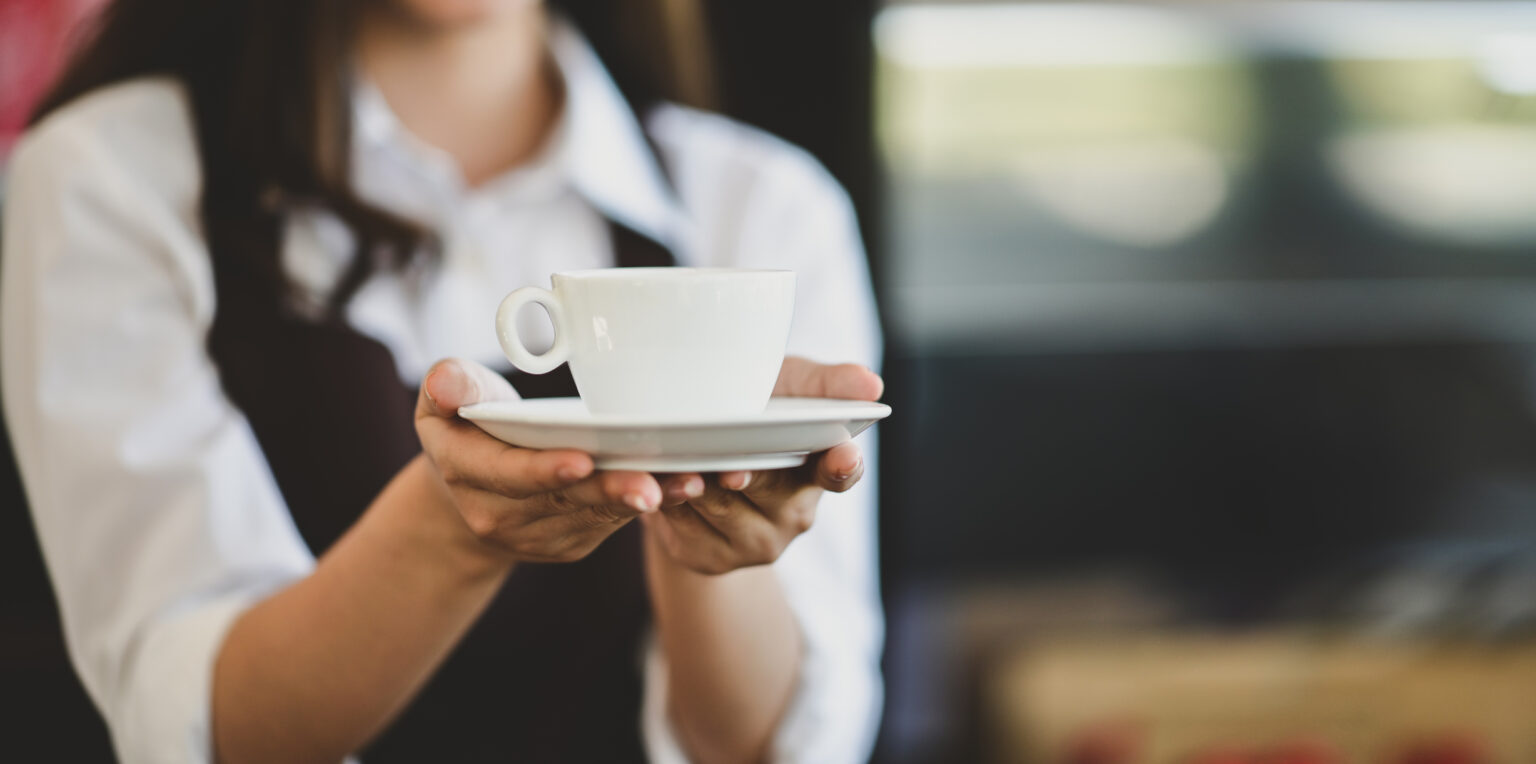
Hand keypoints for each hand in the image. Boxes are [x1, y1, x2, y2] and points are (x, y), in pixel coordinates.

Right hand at [414, 359, 665, 562]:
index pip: (509, 474)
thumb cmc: (464, 425)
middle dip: (610, 491)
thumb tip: (446, 383)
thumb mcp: (443, 401)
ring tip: (686, 482)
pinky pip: (612, 524)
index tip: (581, 459)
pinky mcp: (572, 542)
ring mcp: (538, 534)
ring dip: (643, 499)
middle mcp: (500, 514)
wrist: (469, 489)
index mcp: (466, 473)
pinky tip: (684, 488)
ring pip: (596, 515)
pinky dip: (648, 505)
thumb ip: (449, 385)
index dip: (545, 469)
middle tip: (652, 485)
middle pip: (564, 500)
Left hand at [643, 357, 882, 574]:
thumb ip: (824, 384)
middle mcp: (793, 513)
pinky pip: (683, 528)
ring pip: (720, 508)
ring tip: (681, 470)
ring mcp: (753, 543)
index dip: (841, 466)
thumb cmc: (753, 415)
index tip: (842, 455)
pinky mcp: (709, 558)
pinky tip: (655, 486)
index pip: (840, 472)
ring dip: (697, 487)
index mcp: (817, 468)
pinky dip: (666, 502)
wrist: (698, 459)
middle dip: (748, 474)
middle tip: (732, 467)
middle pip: (767, 487)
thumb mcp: (787, 388)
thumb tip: (870, 382)